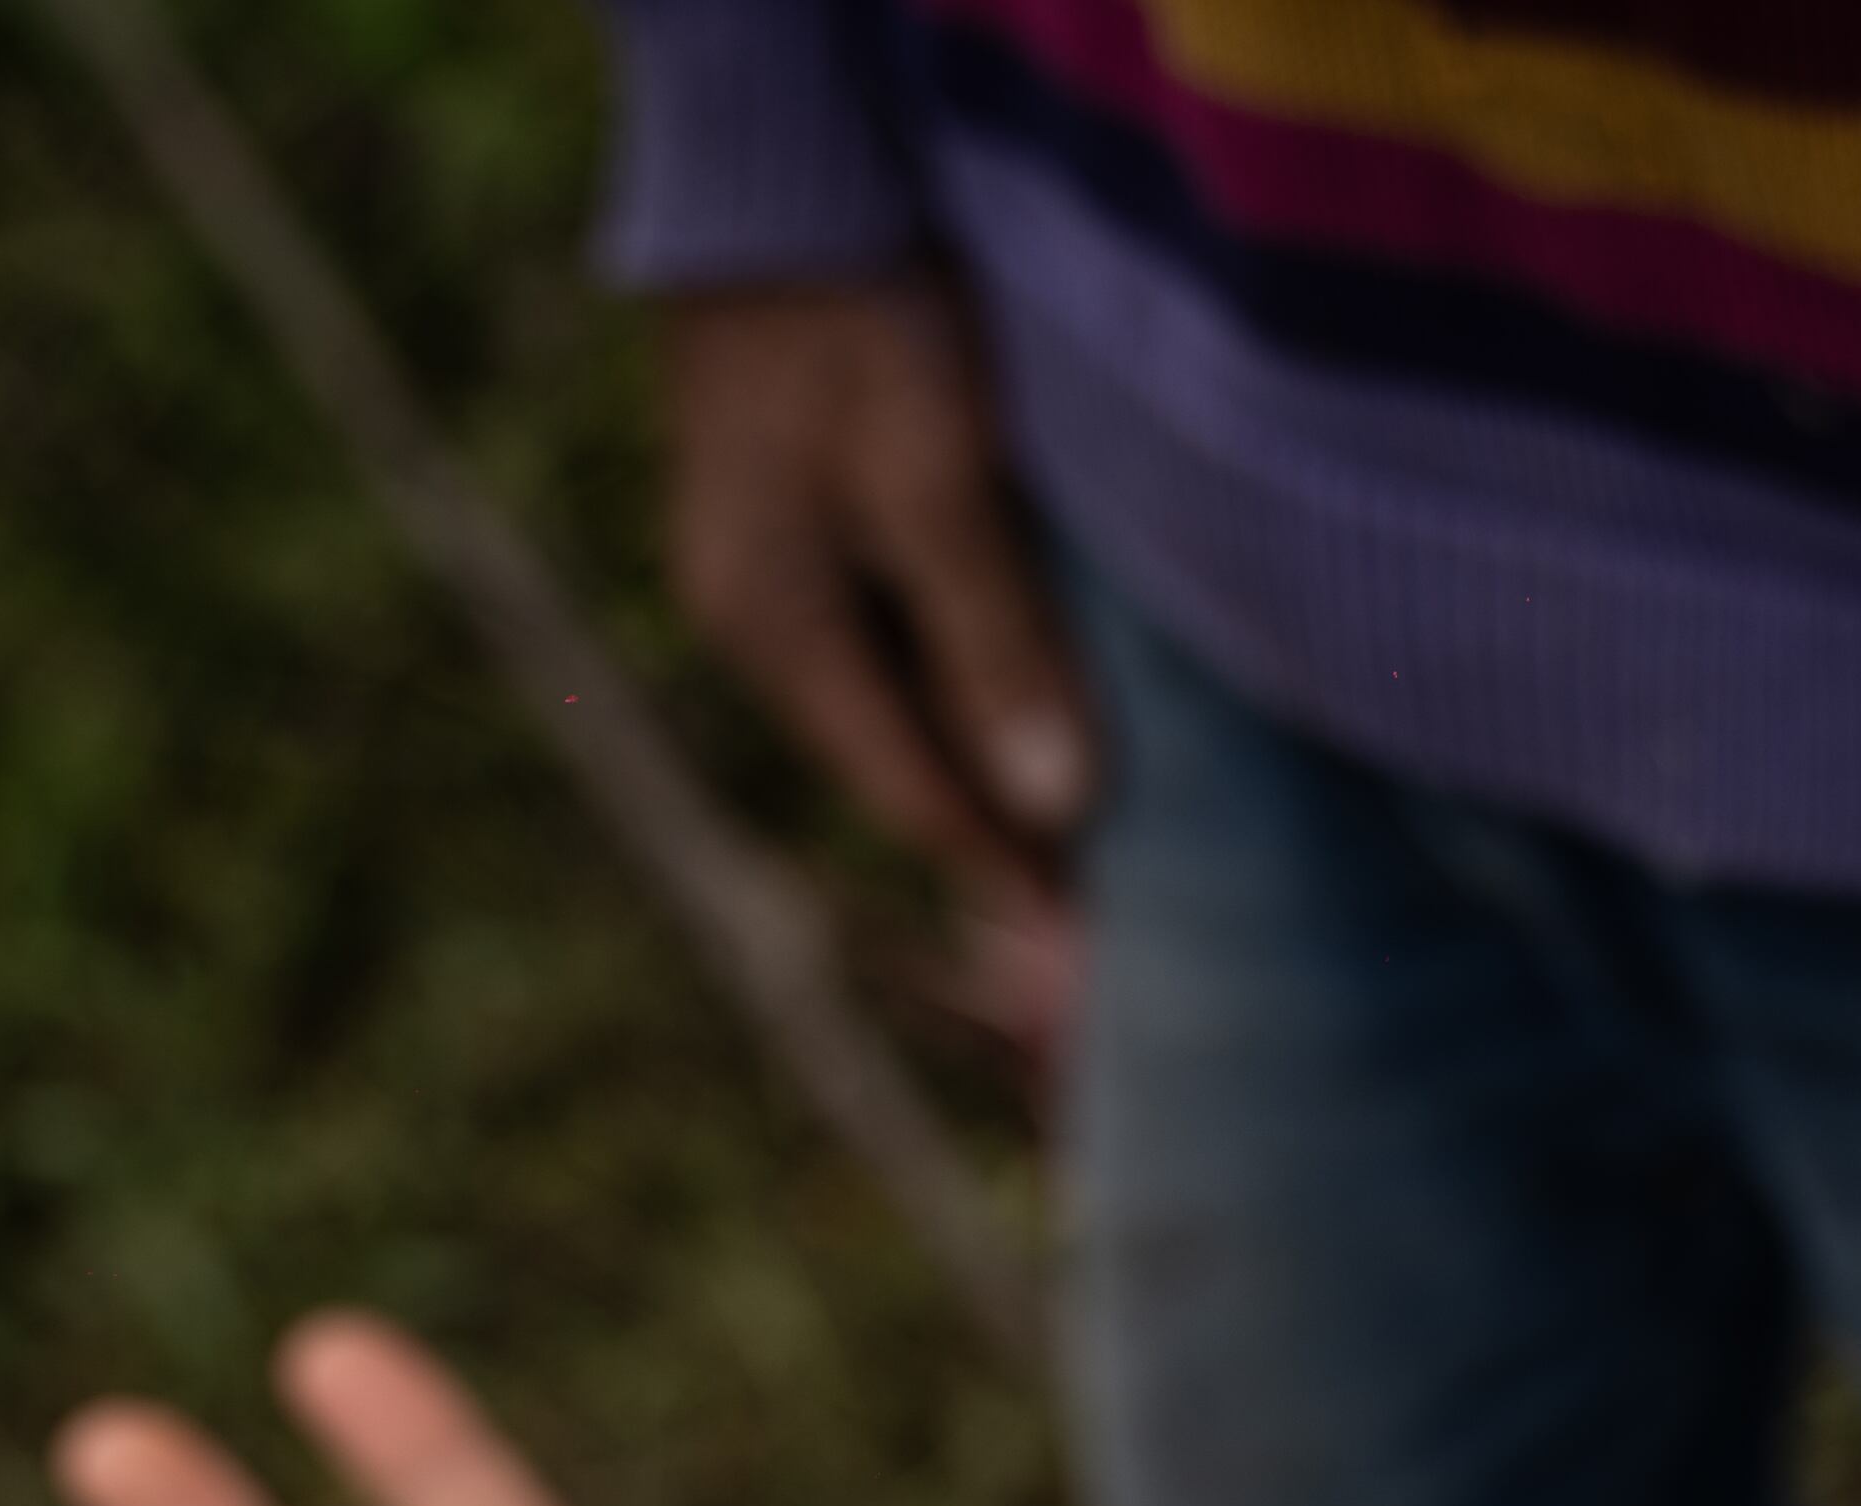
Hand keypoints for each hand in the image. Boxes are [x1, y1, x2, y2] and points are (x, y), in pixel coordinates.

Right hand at [663, 279, 1095, 948]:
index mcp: (774, 626)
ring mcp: (772, 571)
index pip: (907, 789)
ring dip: (985, 756)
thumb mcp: (937, 480)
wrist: (781, 189)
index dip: (1000, 870)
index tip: (1084, 961)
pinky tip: (1036, 701)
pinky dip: (968, 680)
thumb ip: (996, 642)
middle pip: (899, 758)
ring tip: (1087, 831)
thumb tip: (1053, 804)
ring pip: (900, 702)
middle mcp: (758, 619)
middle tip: (1101, 913)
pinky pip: (897, 639)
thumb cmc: (859, 322)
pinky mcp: (802, 523)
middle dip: (997, 827)